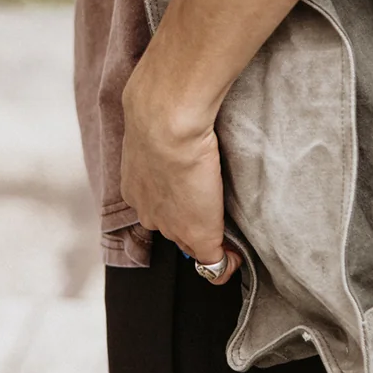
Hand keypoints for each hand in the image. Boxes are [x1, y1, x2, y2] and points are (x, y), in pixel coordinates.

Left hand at [120, 63, 240, 285]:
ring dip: (207, 236)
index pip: (156, 207)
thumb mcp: (152, 118)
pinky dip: (225, 264)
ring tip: (225, 223)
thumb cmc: (161, 108)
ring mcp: (171, 224)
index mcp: (136, 184)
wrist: (165, 119)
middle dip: (189, 221)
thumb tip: (175, 116)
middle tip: (213, 205)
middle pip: (170, 227)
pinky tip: (236, 258)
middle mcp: (147, 208)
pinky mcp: (198, 236)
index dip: (176, 205)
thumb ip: (161, 125)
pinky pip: (214, 264)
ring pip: (189, 239)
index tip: (194, 196)